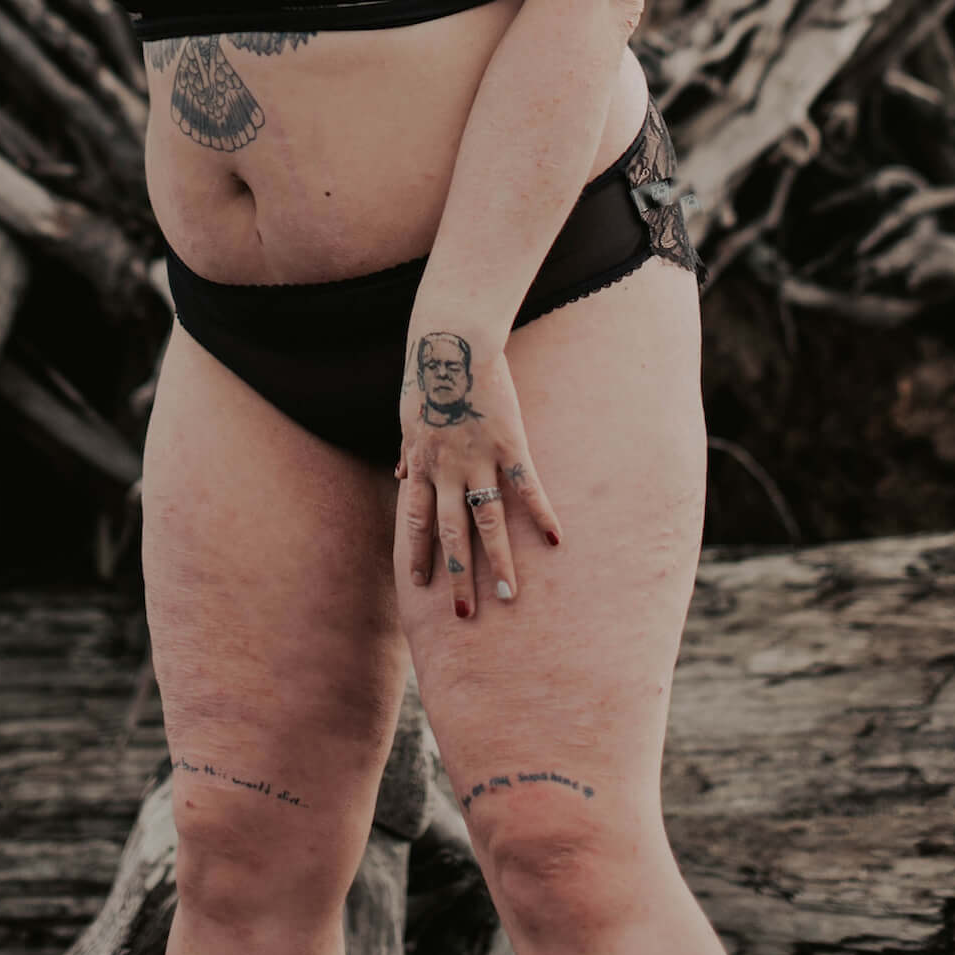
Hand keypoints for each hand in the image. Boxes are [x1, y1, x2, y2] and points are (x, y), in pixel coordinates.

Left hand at [395, 327, 561, 621]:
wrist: (451, 339)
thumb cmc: (427, 374)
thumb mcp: (407, 415)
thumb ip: (408, 450)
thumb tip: (398, 472)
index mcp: (421, 463)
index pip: (415, 520)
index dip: (419, 553)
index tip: (421, 585)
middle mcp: (447, 470)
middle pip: (451, 533)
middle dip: (456, 575)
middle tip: (463, 614)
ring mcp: (478, 459)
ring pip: (488, 520)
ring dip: (498, 561)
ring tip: (510, 596)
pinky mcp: (509, 443)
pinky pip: (527, 486)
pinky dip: (542, 513)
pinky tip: (556, 539)